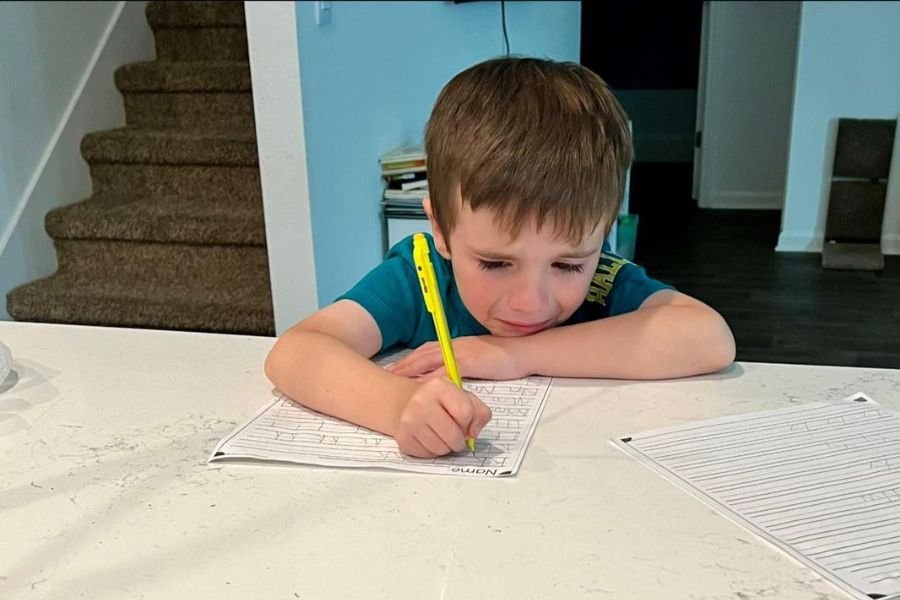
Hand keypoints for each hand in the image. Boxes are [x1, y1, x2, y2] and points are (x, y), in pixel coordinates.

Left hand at [387, 336, 528, 381]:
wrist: (523, 352)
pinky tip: (419, 386)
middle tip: (386, 373)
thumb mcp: (479, 358)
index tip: (396, 367)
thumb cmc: (504, 357)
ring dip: (411, 369)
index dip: (411, 358)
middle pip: (422, 354)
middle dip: (404, 363)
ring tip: (394, 378)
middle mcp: (454, 346)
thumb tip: (450, 376)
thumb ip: (463, 364)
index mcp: (456, 345)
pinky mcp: (468, 362)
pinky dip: (430, 378)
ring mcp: (460, 353)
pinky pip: (445, 371)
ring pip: (429, 360)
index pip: (427, 350)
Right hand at [393, 377, 491, 457]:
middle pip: (453, 435)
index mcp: (439, 386)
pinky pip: (428, 455)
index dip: (469, 422)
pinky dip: (433, 451)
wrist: (407, 405)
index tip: (465, 422)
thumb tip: (474, 433)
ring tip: (442, 436)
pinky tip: (430, 439)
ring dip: (446, 447)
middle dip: (459, 440)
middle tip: (456, 435)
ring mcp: (409, 421)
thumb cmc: (440, 402)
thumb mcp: (464, 398)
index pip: (465, 412)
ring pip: (441, 449)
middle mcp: (421, 401)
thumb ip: (480, 413)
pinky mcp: (403, 438)